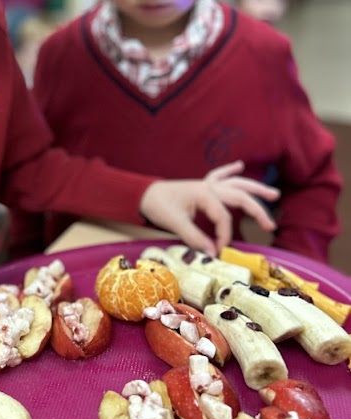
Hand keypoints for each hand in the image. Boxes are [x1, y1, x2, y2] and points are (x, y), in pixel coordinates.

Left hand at [139, 160, 279, 255]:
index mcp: (204, 194)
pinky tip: (239, 164)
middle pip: (240, 197)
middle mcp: (210, 187)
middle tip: (270, 226)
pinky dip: (229, 170)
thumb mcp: (175, 224)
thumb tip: (212, 254)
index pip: (223, 217)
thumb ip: (195, 238)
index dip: (224, 235)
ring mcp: (207, 184)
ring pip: (237, 184)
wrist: (143, 194)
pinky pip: (219, 175)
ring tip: (274, 195)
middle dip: (257, 211)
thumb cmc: (158, 206)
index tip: (220, 250)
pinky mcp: (202, 186)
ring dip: (255, 189)